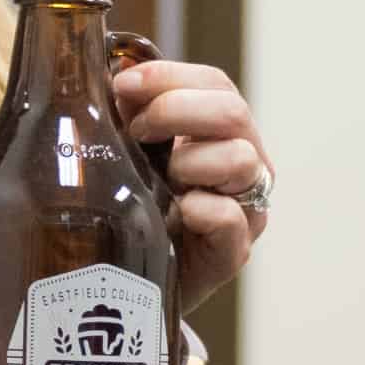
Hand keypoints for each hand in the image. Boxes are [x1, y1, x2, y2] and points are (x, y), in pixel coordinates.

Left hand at [111, 56, 271, 313]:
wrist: (135, 288)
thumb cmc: (139, 212)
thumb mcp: (130, 155)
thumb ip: (129, 116)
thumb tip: (117, 79)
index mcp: (222, 134)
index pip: (214, 84)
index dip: (169, 76)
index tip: (123, 85)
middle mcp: (245, 165)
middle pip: (232, 112)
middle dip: (176, 111)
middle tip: (137, 132)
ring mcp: (246, 209)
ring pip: (239, 160)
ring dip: (188, 161)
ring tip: (159, 180)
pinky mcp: (235, 251)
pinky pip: (229, 218)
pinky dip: (200, 208)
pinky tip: (176, 212)